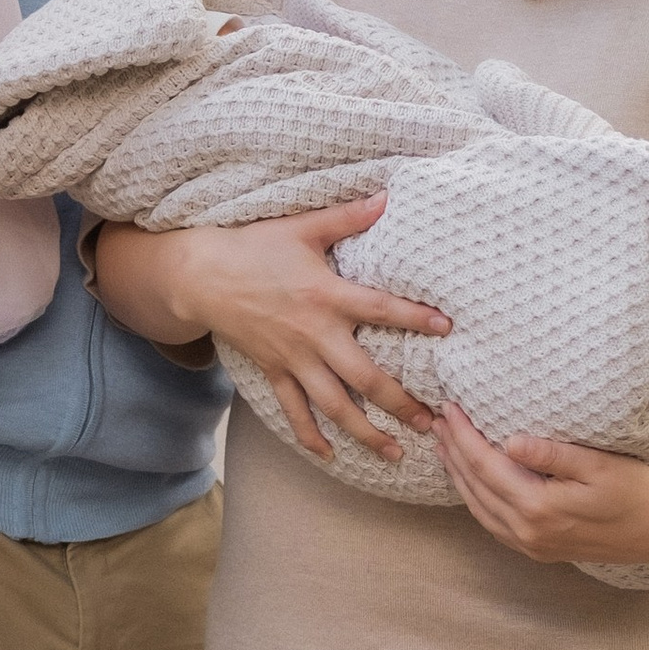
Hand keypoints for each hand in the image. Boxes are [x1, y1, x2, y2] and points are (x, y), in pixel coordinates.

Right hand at [98, 197, 448, 461]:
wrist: (201, 275)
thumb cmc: (254, 247)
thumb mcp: (302, 227)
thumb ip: (347, 217)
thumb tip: (387, 195)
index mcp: (326, 296)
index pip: (380, 308)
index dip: (414, 318)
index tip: (447, 328)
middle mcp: (314, 334)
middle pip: (364, 377)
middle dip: (399, 403)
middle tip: (430, 423)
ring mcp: (292, 359)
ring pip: (333, 405)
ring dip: (365, 432)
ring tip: (394, 452)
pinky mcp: (273, 371)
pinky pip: (293, 411)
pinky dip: (310, 436)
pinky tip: (331, 455)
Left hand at [431, 401, 648, 566]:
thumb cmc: (634, 490)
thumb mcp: (600, 464)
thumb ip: (554, 454)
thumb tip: (510, 442)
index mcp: (539, 508)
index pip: (486, 465)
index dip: (464, 436)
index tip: (450, 409)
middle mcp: (527, 531)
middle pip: (475, 486)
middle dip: (453, 451)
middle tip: (437, 420)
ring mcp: (529, 544)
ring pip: (478, 507)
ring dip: (458, 475)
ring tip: (443, 445)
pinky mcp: (535, 549)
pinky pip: (491, 522)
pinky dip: (473, 498)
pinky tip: (469, 480)